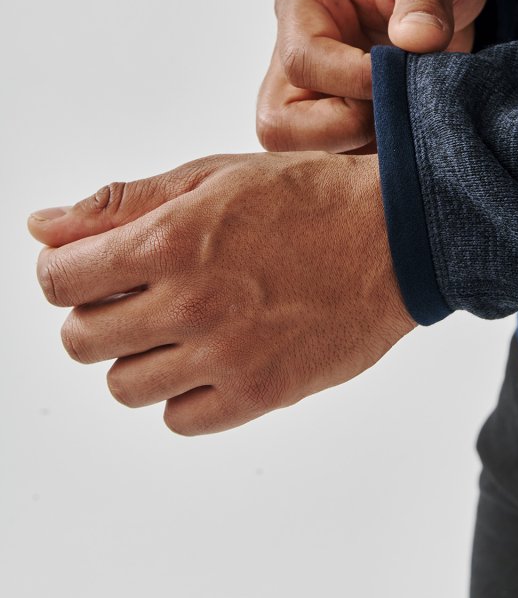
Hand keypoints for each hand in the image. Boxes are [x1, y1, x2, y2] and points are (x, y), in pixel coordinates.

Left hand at [27, 152, 415, 435]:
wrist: (397, 236)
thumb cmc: (307, 197)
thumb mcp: (212, 176)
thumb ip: (121, 203)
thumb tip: (40, 226)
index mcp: (170, 240)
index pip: (58, 280)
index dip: (62, 273)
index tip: (86, 269)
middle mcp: (189, 302)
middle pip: (80, 339)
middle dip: (95, 315)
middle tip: (137, 297)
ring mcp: (224, 355)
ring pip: (122, 387)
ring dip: (136, 358)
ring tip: (177, 328)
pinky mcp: (259, 394)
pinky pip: (178, 420)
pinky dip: (181, 395)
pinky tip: (209, 359)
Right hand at [256, 0, 489, 154]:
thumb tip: (417, 38)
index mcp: (304, 5)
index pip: (301, 60)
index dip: (353, 79)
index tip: (406, 72)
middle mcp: (295, 52)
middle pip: (278, 122)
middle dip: (342, 128)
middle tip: (399, 105)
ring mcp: (312, 92)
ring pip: (303, 150)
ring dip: (361, 147)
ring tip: (413, 117)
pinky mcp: (339, 118)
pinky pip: (341, 158)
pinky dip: (377, 156)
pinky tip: (415, 132)